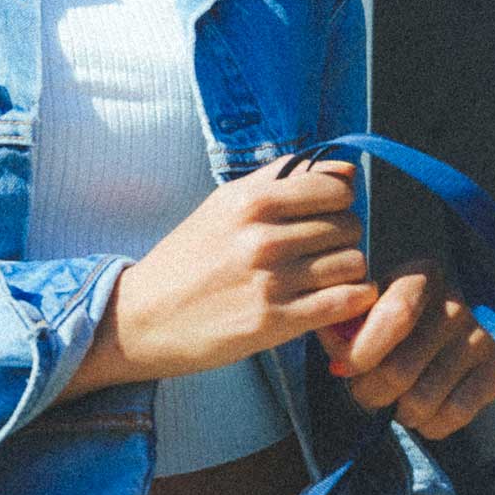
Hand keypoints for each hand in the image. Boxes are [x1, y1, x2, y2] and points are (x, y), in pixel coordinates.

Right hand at [61, 159, 377, 399]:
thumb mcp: (223, 205)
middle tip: (319, 253)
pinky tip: (334, 301)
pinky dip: (352, 301)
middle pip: (348, 226)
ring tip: (322, 278)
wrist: (141, 319)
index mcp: (249, 201)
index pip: (336, 188)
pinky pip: (346, 302)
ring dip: (346, 272)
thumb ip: (282, 180)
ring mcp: (270, 281)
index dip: (339, 202)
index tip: (324, 217)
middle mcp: (262, 238)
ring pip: (353, 263)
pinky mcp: (275, 322)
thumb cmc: (185, 260)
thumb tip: (347, 171)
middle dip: (342, 238)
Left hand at [316, 259, 494, 440]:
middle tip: (368, 391)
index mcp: (422, 277)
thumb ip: (347, 325)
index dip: (362, 352)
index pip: (395, 317)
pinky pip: (453, 415)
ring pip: (420, 402)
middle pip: (399, 372)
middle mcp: (456, 304)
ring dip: (399, 412)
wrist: (462, 320)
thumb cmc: (401, 314)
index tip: (344, 370)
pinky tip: (424, 413)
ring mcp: (480, 338)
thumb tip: (337, 360)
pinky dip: (430, 425)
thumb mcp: (371, 306)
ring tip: (397, 400)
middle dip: (370, 393)